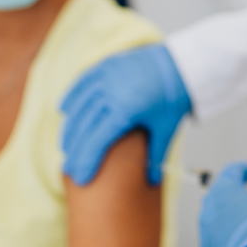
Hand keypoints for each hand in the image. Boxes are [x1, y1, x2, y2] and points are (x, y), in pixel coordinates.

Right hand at [60, 43, 191, 185]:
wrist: (182, 64)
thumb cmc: (174, 97)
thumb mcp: (166, 129)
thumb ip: (156, 156)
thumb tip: (152, 182)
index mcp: (127, 109)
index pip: (98, 140)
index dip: (87, 161)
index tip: (80, 178)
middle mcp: (112, 91)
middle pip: (84, 126)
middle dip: (75, 151)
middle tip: (69, 169)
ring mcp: (107, 76)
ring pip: (79, 105)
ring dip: (70, 127)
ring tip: (66, 146)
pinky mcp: (106, 65)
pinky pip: (82, 83)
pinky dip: (72, 98)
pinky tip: (64, 111)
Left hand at [200, 162, 246, 246]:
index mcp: (224, 191)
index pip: (233, 172)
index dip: (246, 170)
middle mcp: (210, 210)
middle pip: (222, 196)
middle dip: (238, 197)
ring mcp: (206, 234)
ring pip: (218, 221)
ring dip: (232, 221)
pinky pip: (219, 244)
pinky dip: (230, 242)